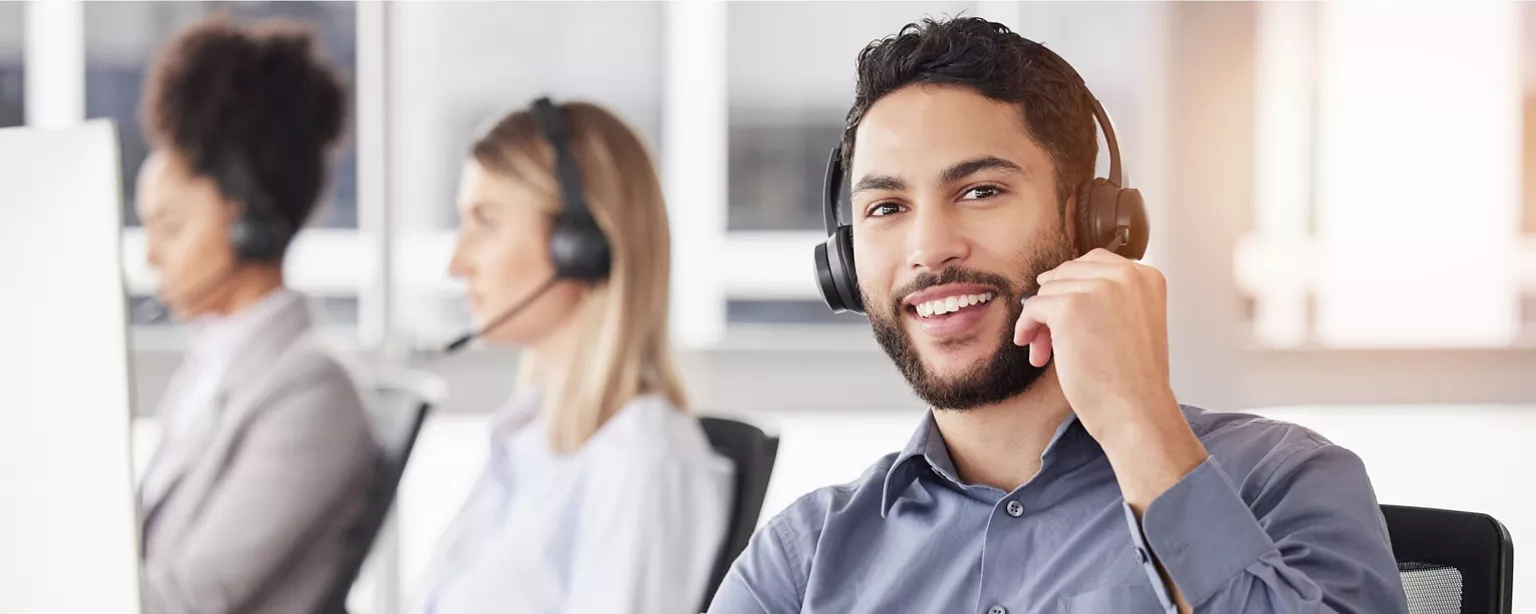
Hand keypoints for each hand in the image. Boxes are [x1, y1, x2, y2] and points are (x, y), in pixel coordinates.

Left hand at [1011, 248, 1179, 442]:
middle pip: (1068, 273)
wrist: (1136, 410)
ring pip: (1049, 290)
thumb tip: (1054, 283)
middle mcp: (1126, 275)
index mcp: (1146, 277)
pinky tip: (1031, 346)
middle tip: (1050, 334)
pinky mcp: (1070, 307)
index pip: (1094, 262)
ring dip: (1041, 320)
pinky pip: (1033, 307)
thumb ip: (1110, 298)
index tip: (1062, 307)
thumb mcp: (1134, 322)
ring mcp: (1098, 288)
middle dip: (1055, 302)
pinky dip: (1027, 326)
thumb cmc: (1133, 379)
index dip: (1072, 285)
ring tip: (1045, 350)